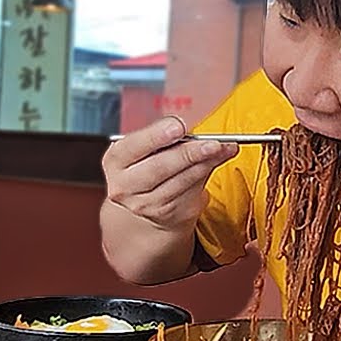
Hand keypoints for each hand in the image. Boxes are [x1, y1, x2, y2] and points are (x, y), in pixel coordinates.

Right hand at [102, 117, 237, 230]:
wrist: (144, 206)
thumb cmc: (147, 167)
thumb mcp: (144, 150)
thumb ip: (165, 138)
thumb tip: (192, 128)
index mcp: (116, 161)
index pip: (133, 146)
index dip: (156, 136)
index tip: (178, 126)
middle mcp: (126, 186)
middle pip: (160, 167)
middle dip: (189, 152)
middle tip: (212, 142)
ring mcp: (146, 204)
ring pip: (182, 180)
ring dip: (207, 162)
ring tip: (224, 147)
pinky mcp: (168, 214)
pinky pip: (193, 190)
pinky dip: (209, 172)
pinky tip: (219, 159)